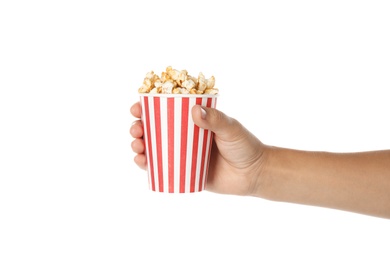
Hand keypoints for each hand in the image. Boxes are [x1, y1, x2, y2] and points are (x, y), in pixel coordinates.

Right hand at [130, 102, 267, 195]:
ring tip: (137, 146)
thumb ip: (215, 120)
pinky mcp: (184, 172)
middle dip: (138, 127)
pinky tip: (141, 162)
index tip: (138, 108)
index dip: (147, 108)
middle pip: (154, 129)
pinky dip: (147, 165)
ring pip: (153, 148)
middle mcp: (184, 136)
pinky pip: (161, 168)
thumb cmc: (244, 146)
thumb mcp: (231, 128)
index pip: (166, 110)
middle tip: (136, 129)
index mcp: (193, 121)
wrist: (254, 175)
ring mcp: (182, 154)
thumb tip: (193, 110)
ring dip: (139, 145)